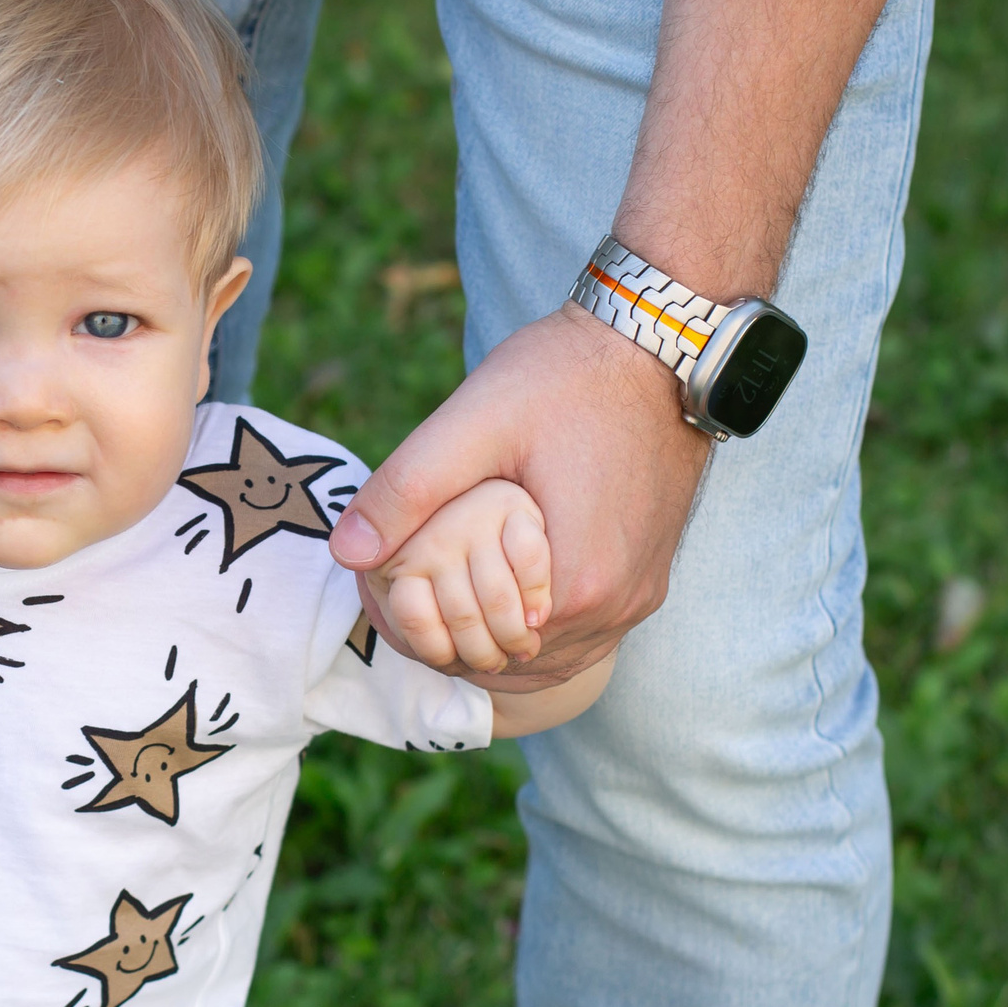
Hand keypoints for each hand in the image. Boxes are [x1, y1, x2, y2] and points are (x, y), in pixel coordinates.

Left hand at [331, 303, 708, 689]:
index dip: (424, 629)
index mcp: (574, 584)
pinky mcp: (650, 579)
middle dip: (456, 635)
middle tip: (411, 590)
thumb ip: (407, 490)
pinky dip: (535, 624)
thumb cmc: (566, 376)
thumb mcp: (473, 423)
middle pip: (511, 662)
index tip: (393, 590)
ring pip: (548, 658)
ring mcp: (639, 597)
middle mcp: (616, 607)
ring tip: (449, 588)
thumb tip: (347, 552)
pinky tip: (499, 586)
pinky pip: (583, 634)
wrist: (661, 344)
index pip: (476, 653)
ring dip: (496, 635)